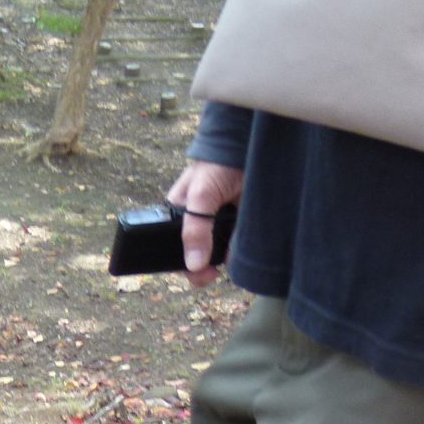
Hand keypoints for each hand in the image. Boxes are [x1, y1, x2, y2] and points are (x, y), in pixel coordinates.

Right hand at [165, 161, 244, 287]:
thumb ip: (194, 230)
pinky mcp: (240, 225)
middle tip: (211, 274)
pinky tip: (242, 249)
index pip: (174, 248)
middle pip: (196, 256)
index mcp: (180, 217)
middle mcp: (199, 224)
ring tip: (231, 257)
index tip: (196, 273)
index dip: (181, 264)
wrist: (249, 149)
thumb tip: (193, 266)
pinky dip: (240, 252)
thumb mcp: (200, 197)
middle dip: (203, 268)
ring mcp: (220, 225)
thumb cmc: (216, 167)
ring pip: (219, 254)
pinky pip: (238, 246)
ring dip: (224, 260)